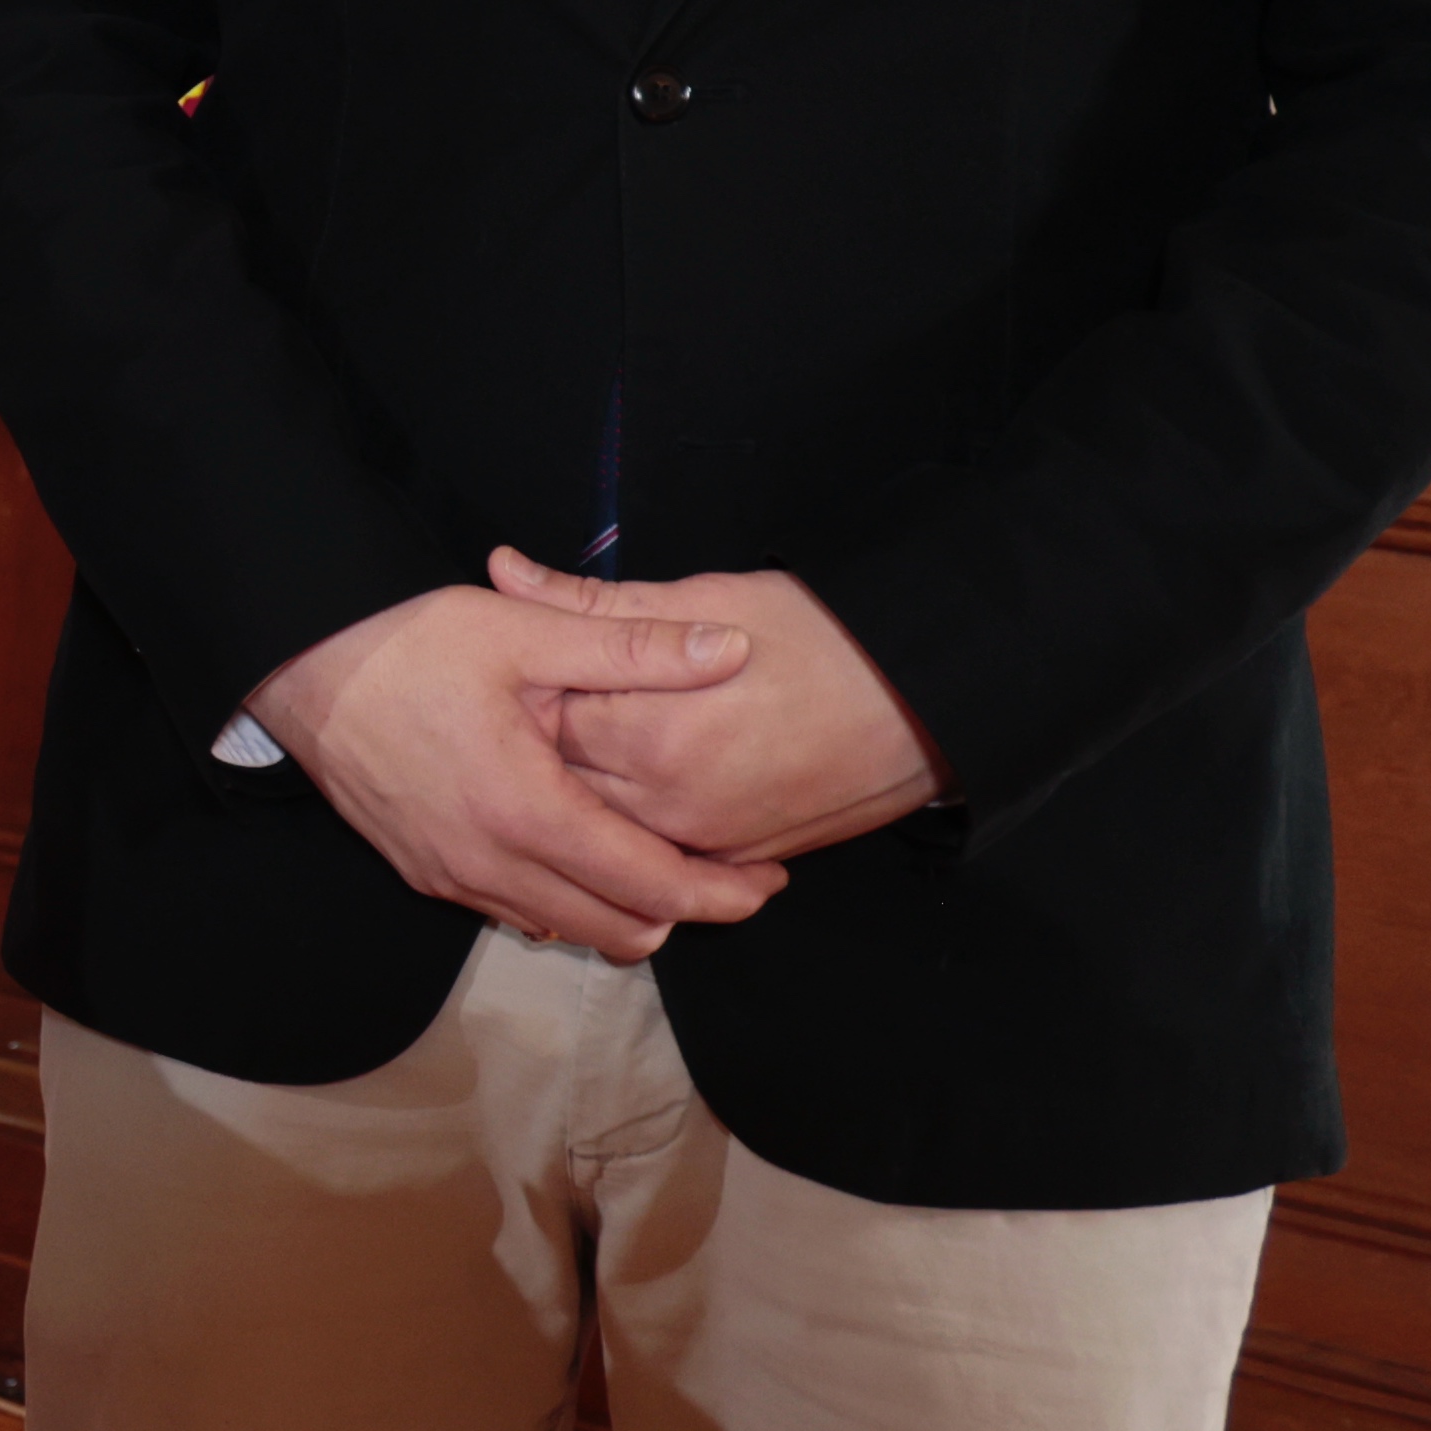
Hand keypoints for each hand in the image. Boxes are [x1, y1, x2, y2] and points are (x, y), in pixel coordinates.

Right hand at [244, 579, 789, 957]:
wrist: (295, 667)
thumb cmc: (405, 643)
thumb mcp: (522, 631)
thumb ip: (633, 649)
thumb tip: (730, 651)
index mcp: (526, 810)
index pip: (651, 886)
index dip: (722, 892)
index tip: (767, 879)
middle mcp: (490, 863)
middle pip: (620, 930)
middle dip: (685, 910)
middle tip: (726, 871)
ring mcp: (454, 877)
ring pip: (570, 930)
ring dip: (624, 909)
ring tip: (659, 858)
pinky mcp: (426, 873)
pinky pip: (519, 912)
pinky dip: (567, 899)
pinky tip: (579, 846)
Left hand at [490, 548, 945, 862]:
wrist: (924, 699)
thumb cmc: (821, 637)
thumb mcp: (703, 599)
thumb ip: (594, 603)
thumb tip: (506, 572)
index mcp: (652, 735)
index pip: (542, 724)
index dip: (526, 690)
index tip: (525, 665)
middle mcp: (671, 804)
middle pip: (564, 783)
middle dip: (546, 744)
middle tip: (552, 699)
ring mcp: (706, 841)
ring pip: (605, 827)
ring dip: (588, 787)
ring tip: (596, 734)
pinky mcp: (738, 859)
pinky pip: (658, 852)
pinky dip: (636, 822)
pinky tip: (634, 779)